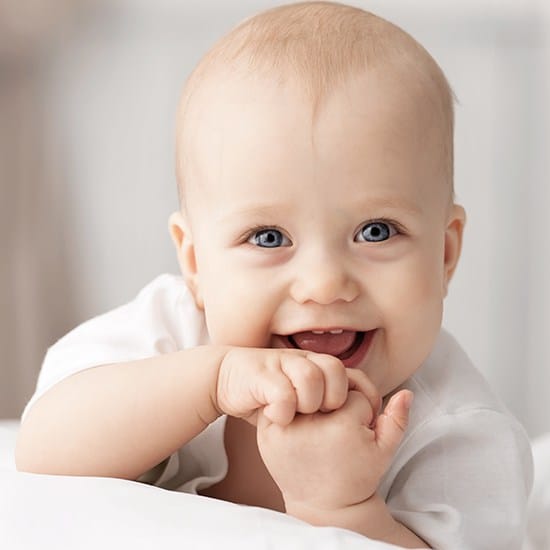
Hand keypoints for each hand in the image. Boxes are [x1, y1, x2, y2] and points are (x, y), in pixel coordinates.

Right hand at [215, 347, 379, 425]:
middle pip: (335, 370)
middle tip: (321, 417)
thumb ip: (320, 402)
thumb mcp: (297, 396)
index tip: (354, 421)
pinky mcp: (260, 376)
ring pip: (310, 377)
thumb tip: (353, 420)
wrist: (225, 376)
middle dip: (334, 398)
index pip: (351, 374)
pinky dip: (283, 410)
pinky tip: (277, 418)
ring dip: (308, 403)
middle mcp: (301, 361)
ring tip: (299, 417)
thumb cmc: (265, 392)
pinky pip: (281, 392)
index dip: (357, 397)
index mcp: (314, 365)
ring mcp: (280, 365)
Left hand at [256, 381, 412, 511]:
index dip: (362, 410)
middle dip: (338, 401)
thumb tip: (406, 393)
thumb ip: (397, 420)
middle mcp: (310, 424)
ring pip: (307, 390)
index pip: (355, 393)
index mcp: (342, 426)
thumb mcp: (383, 452)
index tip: (359, 432)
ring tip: (321, 427)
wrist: (322, 504)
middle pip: (329, 386)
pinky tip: (302, 425)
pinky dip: (293, 408)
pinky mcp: (267, 432)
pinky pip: (284, 401)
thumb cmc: (356, 475)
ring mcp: (285, 428)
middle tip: (339, 428)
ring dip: (314, 400)